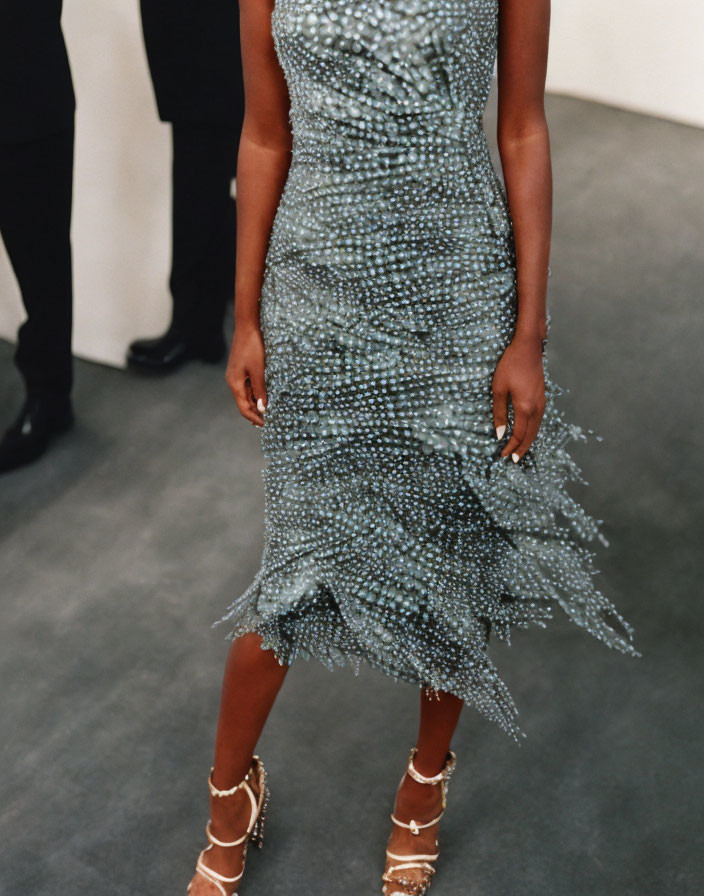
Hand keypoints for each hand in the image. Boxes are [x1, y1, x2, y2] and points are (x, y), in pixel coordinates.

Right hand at [226, 324, 266, 426]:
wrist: (247, 327)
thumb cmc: (252, 348)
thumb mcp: (259, 371)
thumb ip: (260, 390)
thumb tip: (262, 408)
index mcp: (235, 384)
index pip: (244, 409)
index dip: (255, 418)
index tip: (267, 425)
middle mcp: (234, 382)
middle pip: (244, 404)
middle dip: (256, 413)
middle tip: (272, 421)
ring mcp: (237, 376)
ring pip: (247, 396)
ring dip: (257, 404)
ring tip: (271, 411)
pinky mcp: (241, 370)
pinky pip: (249, 386)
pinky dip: (257, 394)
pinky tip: (266, 396)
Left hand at [492, 331, 545, 461]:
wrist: (528, 347)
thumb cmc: (510, 365)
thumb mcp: (498, 389)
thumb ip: (500, 413)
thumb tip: (500, 434)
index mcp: (525, 407)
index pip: (519, 434)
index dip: (511, 447)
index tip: (503, 456)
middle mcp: (537, 408)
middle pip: (531, 435)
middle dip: (522, 448)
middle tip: (513, 459)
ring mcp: (542, 402)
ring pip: (537, 428)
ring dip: (528, 440)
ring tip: (520, 450)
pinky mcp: (542, 397)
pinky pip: (539, 420)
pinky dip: (533, 430)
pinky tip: (527, 431)